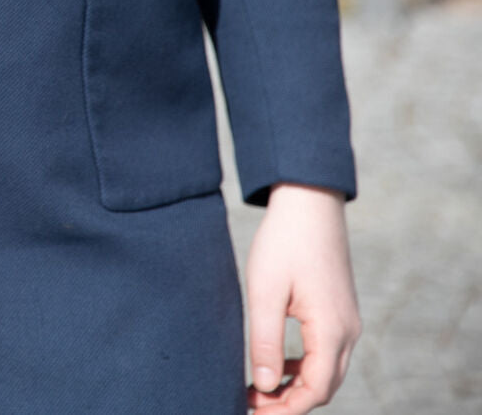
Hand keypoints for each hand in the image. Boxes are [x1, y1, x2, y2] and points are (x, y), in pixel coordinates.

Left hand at [245, 182, 360, 412]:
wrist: (308, 204)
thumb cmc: (283, 243)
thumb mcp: (265, 293)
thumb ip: (265, 342)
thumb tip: (263, 386)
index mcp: (331, 331)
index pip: (314, 391)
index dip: (285, 409)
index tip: (251, 412)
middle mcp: (347, 332)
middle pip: (324, 388)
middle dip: (289, 403)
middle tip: (250, 404)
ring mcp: (347, 322)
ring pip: (326, 372)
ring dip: (296, 386)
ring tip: (257, 389)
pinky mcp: (339, 312)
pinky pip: (325, 353)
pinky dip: (302, 367)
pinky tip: (275, 364)